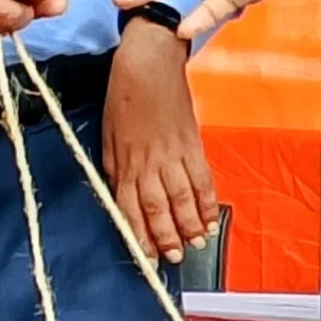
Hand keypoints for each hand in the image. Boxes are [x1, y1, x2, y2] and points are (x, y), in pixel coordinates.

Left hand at [101, 15, 219, 263]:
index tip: (147, 256)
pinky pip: (202, 178)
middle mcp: (149, 163)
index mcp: (124, 162)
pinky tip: (211, 217)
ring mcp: (173, 154)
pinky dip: (208, 200)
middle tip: (175, 257)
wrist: (148, 63)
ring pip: (182, 198)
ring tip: (196, 243)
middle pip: (158, 208)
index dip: (140, 235)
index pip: (131, 208)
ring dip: (190, 224)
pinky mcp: (192, 143)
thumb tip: (124, 197)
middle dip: (167, 236)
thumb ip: (118, 169)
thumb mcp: (109, 136)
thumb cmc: (123, 98)